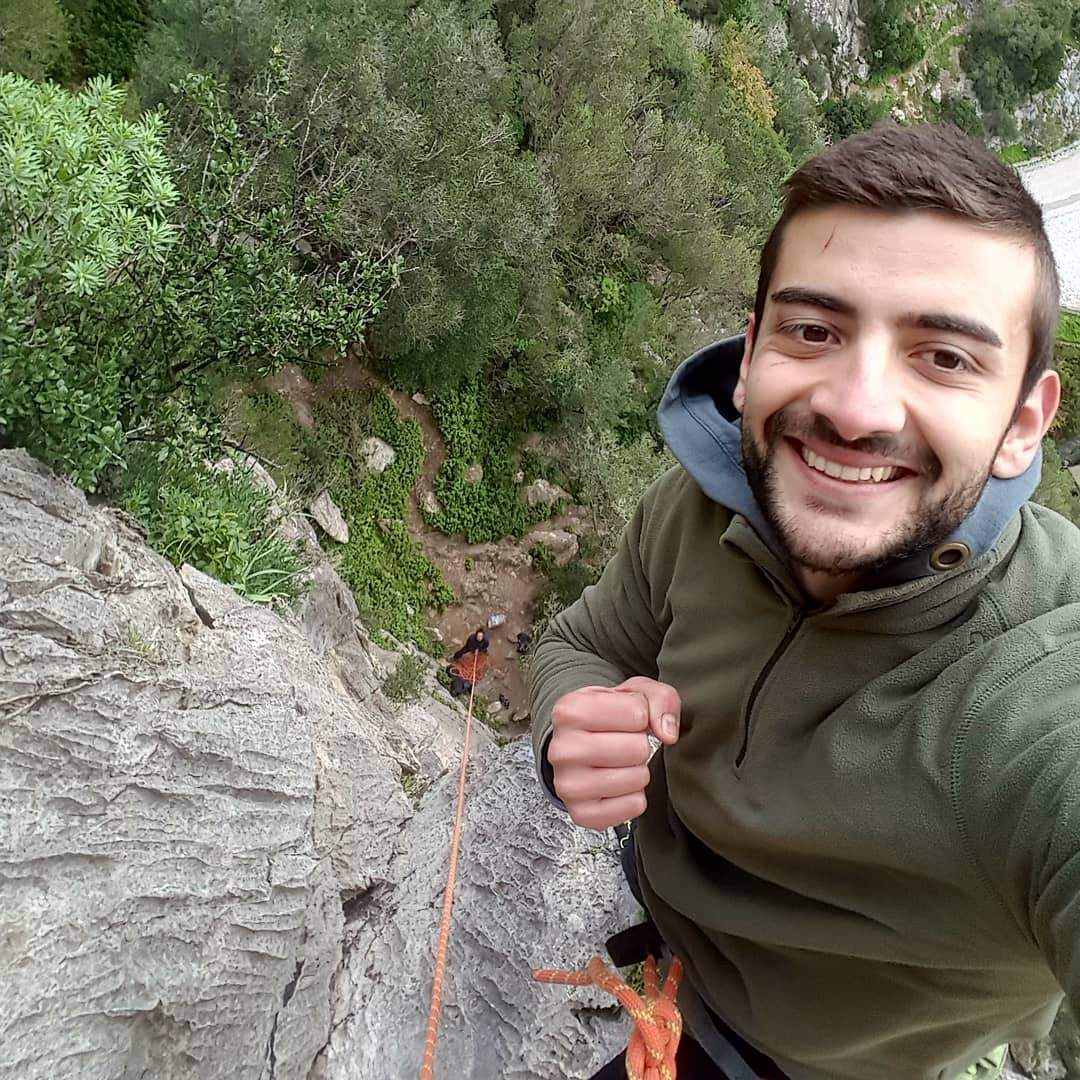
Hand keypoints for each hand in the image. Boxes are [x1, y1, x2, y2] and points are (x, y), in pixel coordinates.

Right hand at [547, 676, 680, 830]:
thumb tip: (668, 734)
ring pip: (638, 778)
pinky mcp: (581, 813)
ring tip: (619, 761)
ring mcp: (569, 785)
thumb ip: (660, 699)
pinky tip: (617, 783)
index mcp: (570, 711)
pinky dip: (634, 795)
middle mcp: (562, 749)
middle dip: (639, 744)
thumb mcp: (634, 693)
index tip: (624, 719)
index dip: (641, 716)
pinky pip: (634, 806)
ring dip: (637, 769)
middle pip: (638, 749)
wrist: (579, 743)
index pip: (638, 714)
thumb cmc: (609, 715)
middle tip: (622, 742)